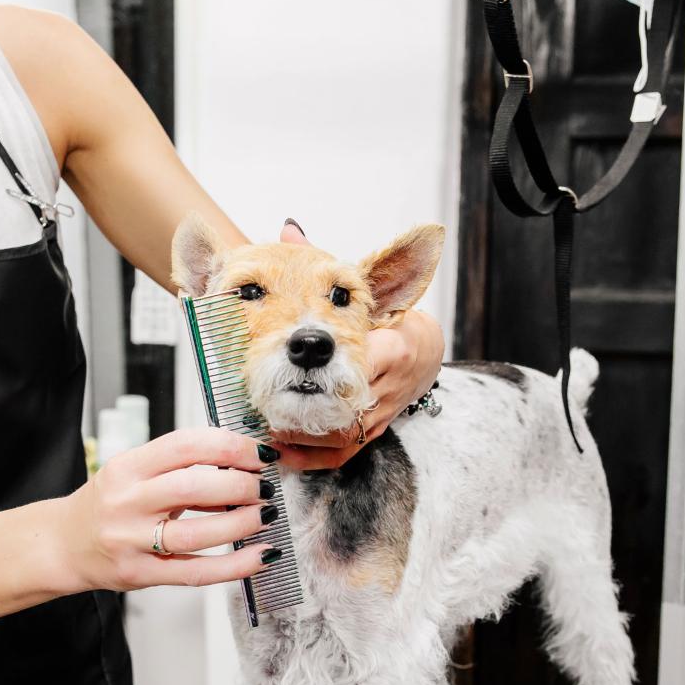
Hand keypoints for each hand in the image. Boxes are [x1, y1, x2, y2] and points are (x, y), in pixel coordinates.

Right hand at [62, 427, 282, 590]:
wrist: (63, 544)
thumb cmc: (107, 504)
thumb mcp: (134, 474)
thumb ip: (179, 468)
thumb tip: (240, 464)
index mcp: (127, 467)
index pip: (185, 445)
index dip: (229, 445)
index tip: (258, 452)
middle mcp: (126, 502)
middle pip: (192, 487)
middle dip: (240, 484)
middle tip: (263, 486)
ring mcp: (131, 541)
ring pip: (196, 533)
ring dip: (241, 523)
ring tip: (264, 515)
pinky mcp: (140, 574)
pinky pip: (196, 572)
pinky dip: (235, 566)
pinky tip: (260, 555)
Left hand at [271, 224, 444, 470]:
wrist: (423, 355)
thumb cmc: (389, 320)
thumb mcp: (363, 289)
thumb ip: (326, 265)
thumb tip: (289, 229)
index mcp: (391, 349)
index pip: (358, 361)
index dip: (321, 363)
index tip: (284, 360)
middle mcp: (385, 388)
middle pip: (339, 405)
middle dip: (299, 404)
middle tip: (261, 398)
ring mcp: (376, 417)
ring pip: (335, 434)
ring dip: (297, 431)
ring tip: (260, 424)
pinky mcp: (366, 436)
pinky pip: (335, 455)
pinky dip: (305, 456)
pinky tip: (277, 451)